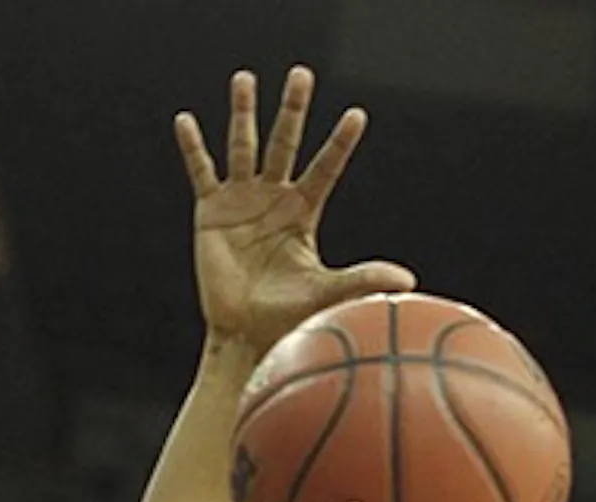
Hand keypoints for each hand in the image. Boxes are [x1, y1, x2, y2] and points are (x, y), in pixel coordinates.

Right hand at [177, 66, 415, 354]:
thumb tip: (408, 279)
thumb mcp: (329, 291)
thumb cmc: (290, 317)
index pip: (326, 168)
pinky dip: (193, 147)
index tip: (357, 114)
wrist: (248, 334)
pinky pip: (201, 172)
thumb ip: (364, 278)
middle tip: (302, 74)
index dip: (340, 142)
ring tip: (245, 78)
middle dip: (293, 109)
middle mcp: (275, 199)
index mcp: (304, 212)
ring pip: (244, 146)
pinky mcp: (211, 212)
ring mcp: (242, 201)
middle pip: (286, 143)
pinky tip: (186, 120)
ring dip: (244, 113)